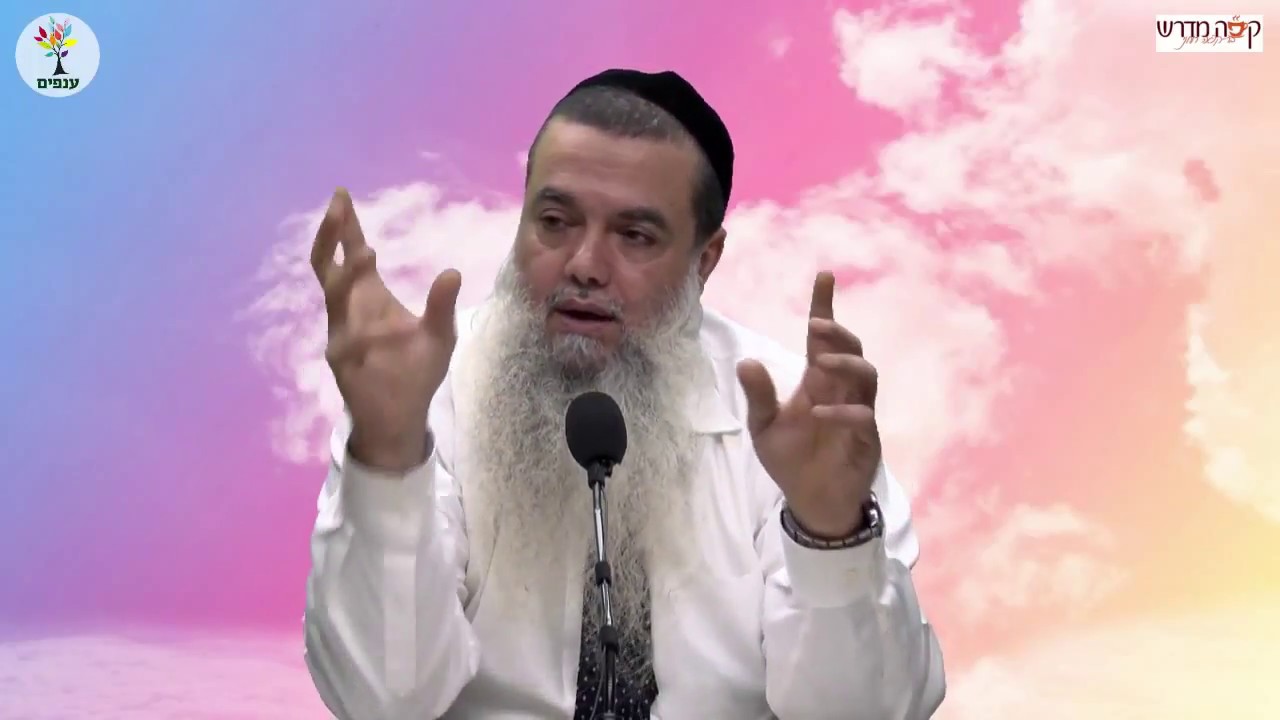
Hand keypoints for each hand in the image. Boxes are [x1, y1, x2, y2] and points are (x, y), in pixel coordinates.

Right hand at [311, 188, 461, 469]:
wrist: (401, 415)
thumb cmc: (417, 371)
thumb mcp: (440, 335)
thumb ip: (442, 305)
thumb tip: (452, 271)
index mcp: (369, 295)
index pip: (350, 253)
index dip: (345, 227)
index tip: (342, 195)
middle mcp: (350, 309)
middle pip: (329, 265)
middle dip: (332, 236)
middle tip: (340, 207)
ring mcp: (341, 333)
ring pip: (335, 298)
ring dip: (347, 275)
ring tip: (367, 252)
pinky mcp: (342, 361)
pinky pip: (347, 342)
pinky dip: (361, 335)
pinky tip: (378, 335)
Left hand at [736, 272, 880, 537]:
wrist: (811, 502)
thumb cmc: (791, 460)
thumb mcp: (764, 427)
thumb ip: (758, 395)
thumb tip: (745, 361)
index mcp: (817, 382)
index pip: (823, 338)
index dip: (825, 306)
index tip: (824, 275)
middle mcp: (840, 391)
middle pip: (852, 349)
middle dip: (838, 333)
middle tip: (815, 326)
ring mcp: (857, 413)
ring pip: (867, 375)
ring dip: (845, 364)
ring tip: (820, 364)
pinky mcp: (865, 440)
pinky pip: (863, 417)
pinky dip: (843, 412)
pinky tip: (818, 414)